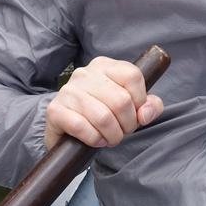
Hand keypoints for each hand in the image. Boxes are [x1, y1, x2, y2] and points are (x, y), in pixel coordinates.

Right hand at [44, 56, 163, 149]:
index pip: (133, 76)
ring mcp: (68, 90)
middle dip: (128, 124)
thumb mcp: (130, 106)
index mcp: (104, 65)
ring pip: (103, 117)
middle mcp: (84, 73)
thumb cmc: (104, 114)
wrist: (67, 130)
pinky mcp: (55, 110)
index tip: (135, 114)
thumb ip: (149, 106)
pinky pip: (82, 127)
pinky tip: (96, 140)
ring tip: (110, 138)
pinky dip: (94, 139)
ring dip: (113, 135)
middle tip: (122, 132)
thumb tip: (145, 114)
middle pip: (121, 100)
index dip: (140, 100)